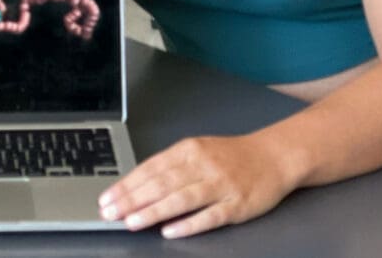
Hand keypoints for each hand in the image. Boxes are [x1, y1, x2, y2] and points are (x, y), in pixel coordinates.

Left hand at [97, 133, 294, 237]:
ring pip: (181, 199)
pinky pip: (210, 216)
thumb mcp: (198, 151)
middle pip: (161, 183)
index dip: (126, 184)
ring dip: (154, 211)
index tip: (106, 198)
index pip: (151, 168)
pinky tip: (170, 231)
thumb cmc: (232, 157)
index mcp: (190, 150)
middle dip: (132, 199)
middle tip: (110, 212)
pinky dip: (188, 224)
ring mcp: (221, 185)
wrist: (275, 156)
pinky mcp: (237, 204)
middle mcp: (203, 165)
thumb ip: (170, 167)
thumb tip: (136, 186)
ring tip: (132, 221)